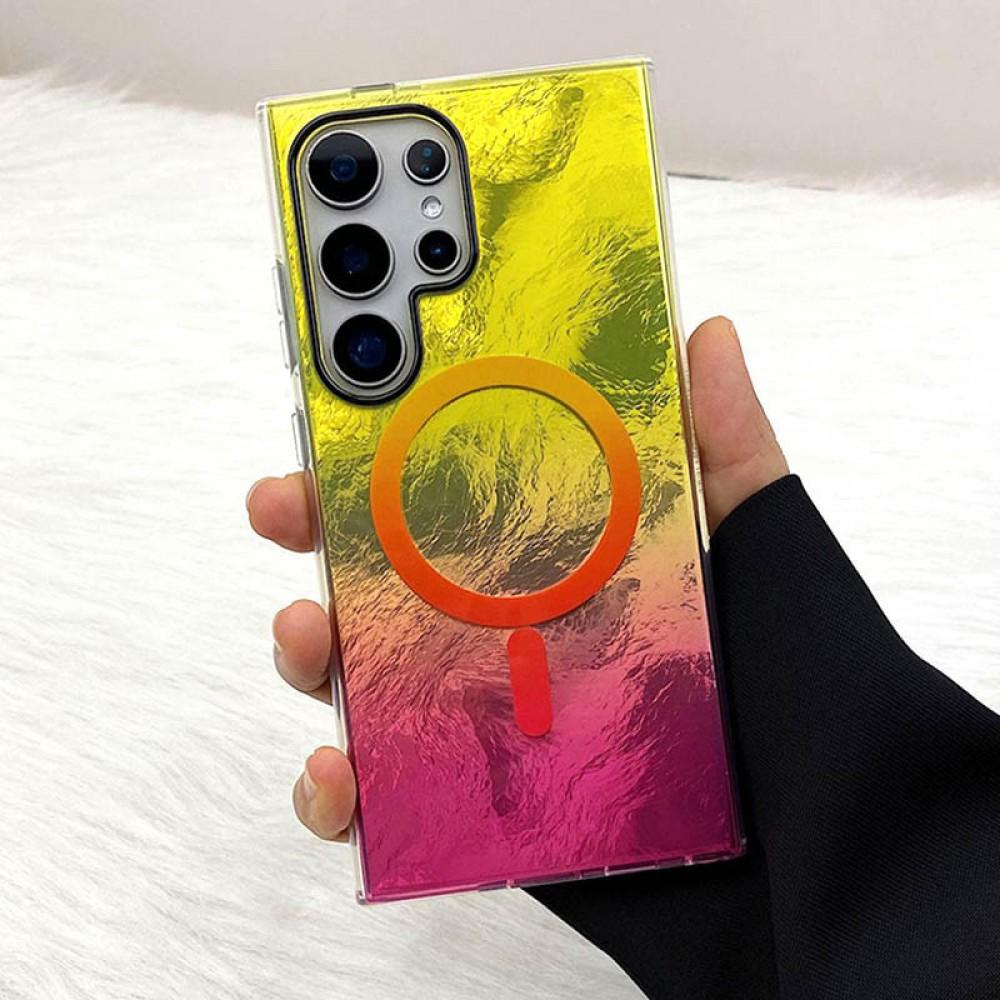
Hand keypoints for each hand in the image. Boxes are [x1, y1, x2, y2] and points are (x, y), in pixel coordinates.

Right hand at [246, 316, 786, 841]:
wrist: (829, 866)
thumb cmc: (806, 698)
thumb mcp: (770, 555)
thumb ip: (730, 450)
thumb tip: (705, 333)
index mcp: (573, 562)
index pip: (463, 490)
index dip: (392, 446)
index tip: (341, 408)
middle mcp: (525, 633)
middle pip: (395, 575)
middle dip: (325, 532)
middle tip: (288, 505)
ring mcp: (499, 718)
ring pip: (374, 678)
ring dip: (318, 652)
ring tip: (309, 633)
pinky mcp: (488, 804)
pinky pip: (392, 799)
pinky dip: (345, 792)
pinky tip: (342, 774)